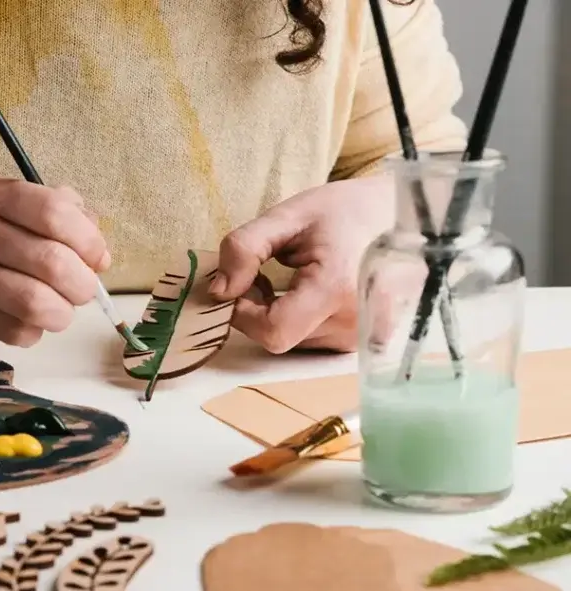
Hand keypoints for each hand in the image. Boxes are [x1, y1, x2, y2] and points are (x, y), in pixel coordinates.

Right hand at [0, 176, 109, 346]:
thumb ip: (49, 210)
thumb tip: (97, 242)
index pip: (55, 212)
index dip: (88, 240)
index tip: (97, 259)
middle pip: (51, 262)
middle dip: (81, 285)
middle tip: (81, 293)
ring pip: (35, 302)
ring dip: (60, 314)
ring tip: (59, 313)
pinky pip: (13, 330)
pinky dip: (31, 333)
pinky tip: (25, 324)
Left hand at [208, 175, 394, 352]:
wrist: (412, 214)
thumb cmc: (348, 210)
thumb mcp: (289, 216)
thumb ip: (245, 248)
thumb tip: (217, 290)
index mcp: (336, 289)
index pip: (272, 331)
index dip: (244, 311)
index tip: (243, 282)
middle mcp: (355, 322)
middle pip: (280, 337)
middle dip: (259, 309)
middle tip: (266, 273)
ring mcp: (364, 336)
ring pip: (296, 342)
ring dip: (281, 315)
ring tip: (296, 277)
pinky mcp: (367, 341)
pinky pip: (316, 342)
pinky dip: (303, 321)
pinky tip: (314, 292)